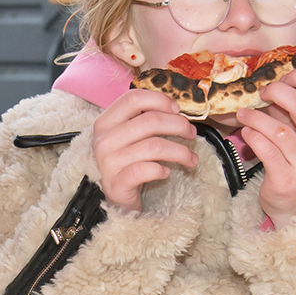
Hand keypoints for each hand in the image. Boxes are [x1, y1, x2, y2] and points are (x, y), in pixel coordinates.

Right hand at [92, 88, 198, 211]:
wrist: (114, 196)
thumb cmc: (127, 162)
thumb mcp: (129, 136)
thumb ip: (144, 119)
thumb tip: (175, 110)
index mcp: (106, 122)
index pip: (133, 98)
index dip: (159, 100)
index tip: (177, 110)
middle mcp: (104, 139)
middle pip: (150, 121)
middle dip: (179, 125)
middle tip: (191, 134)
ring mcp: (108, 162)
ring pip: (154, 146)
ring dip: (180, 152)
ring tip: (191, 159)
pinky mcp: (117, 184)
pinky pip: (146, 170)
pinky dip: (161, 170)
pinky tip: (166, 172)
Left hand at [237, 69, 295, 229]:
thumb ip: (292, 110)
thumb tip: (274, 82)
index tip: (281, 78)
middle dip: (277, 92)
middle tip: (262, 94)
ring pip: (278, 129)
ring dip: (255, 117)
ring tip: (243, 115)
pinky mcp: (285, 178)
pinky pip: (265, 150)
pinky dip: (252, 137)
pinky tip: (246, 133)